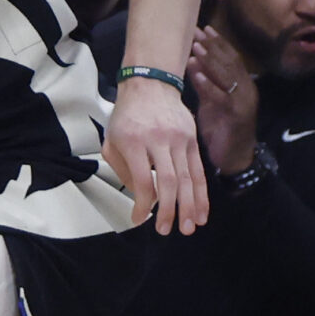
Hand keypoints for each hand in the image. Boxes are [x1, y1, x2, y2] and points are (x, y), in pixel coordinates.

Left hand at [104, 73, 209, 234]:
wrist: (151, 84)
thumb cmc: (127, 116)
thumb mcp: (112, 139)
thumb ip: (122, 168)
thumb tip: (140, 195)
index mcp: (134, 141)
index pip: (141, 179)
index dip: (142, 203)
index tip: (139, 220)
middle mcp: (158, 140)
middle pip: (168, 181)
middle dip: (169, 210)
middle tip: (167, 231)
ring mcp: (179, 139)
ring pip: (187, 178)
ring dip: (189, 206)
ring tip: (189, 227)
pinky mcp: (192, 140)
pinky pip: (198, 171)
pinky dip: (201, 193)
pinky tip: (202, 211)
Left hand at [185, 27, 258, 176]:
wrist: (234, 159)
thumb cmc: (221, 130)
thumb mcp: (211, 103)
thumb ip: (204, 84)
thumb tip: (191, 62)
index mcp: (242, 85)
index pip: (232, 58)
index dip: (218, 43)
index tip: (204, 28)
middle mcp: (246, 89)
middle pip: (230, 62)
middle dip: (213, 46)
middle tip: (197, 31)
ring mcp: (243, 102)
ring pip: (227, 76)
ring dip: (210, 60)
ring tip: (196, 46)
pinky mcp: (236, 115)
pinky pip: (221, 96)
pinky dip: (208, 83)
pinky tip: (196, 72)